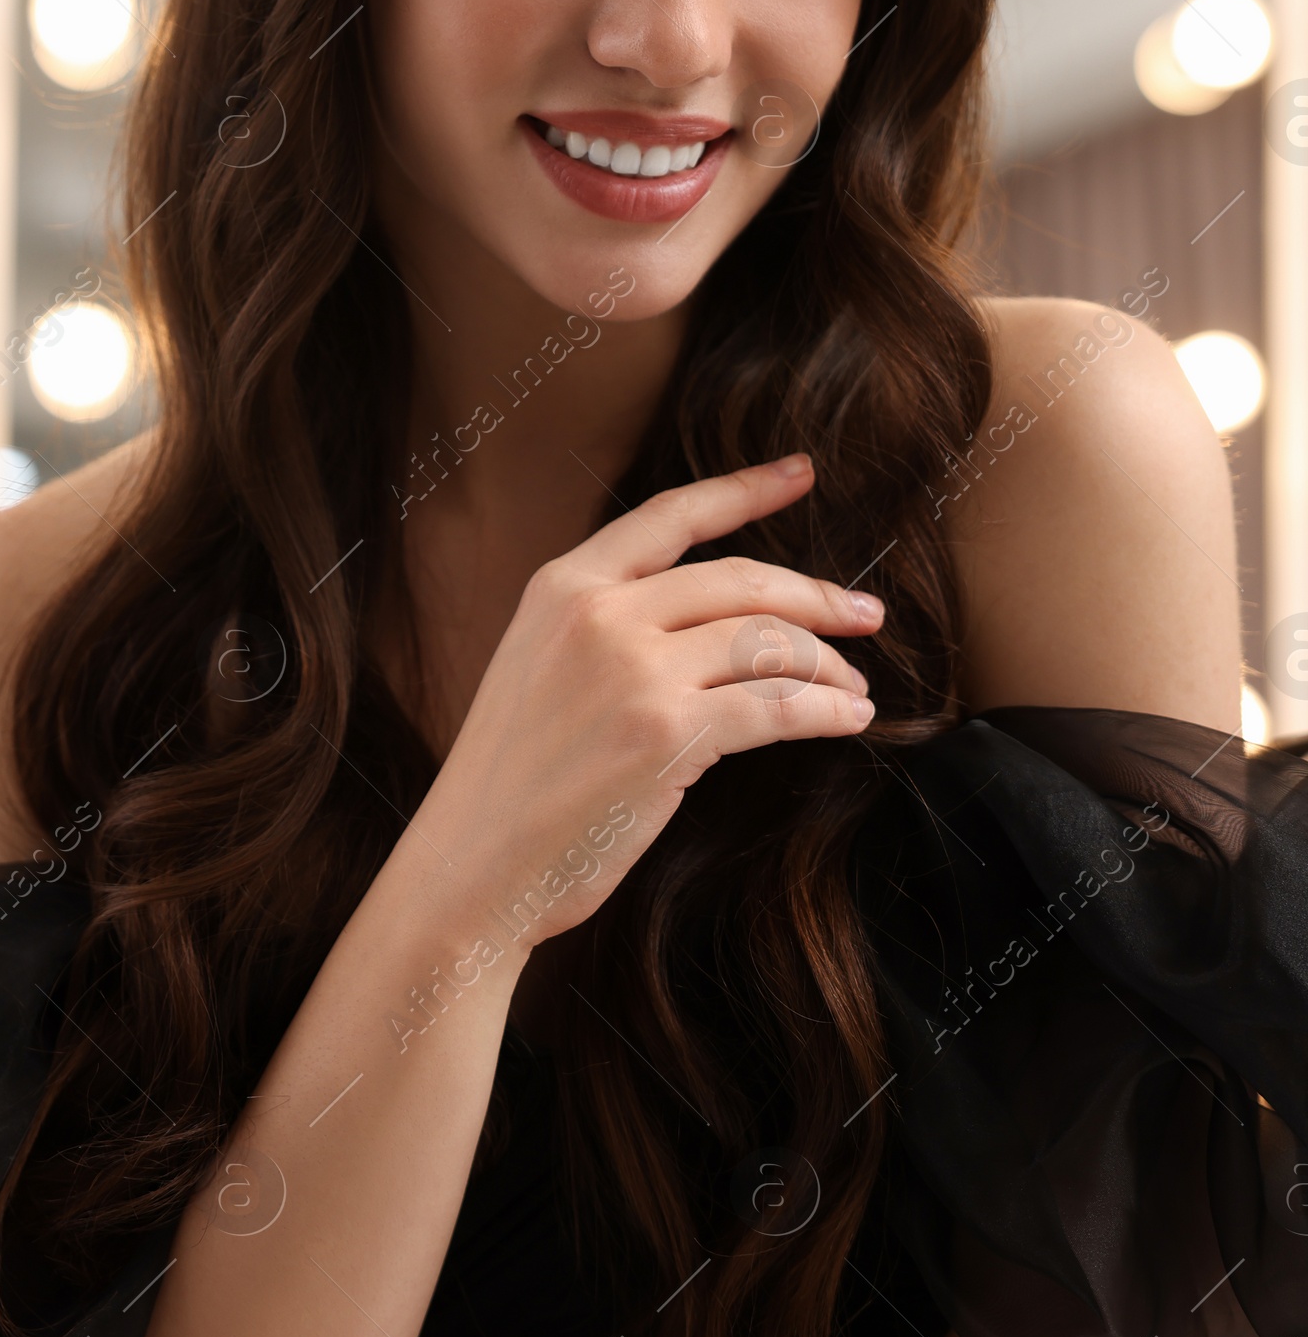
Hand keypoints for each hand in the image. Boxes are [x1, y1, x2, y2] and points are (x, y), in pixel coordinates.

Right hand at [413, 456, 881, 944]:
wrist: (472, 864)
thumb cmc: (509, 783)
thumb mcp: (537, 665)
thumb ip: (606, 625)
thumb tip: (707, 619)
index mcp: (563, 585)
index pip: (673, 516)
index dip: (746, 489)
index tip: (800, 472)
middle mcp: (601, 613)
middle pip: (742, 580)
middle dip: (819, 597)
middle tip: (865, 614)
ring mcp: (635, 671)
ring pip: (768, 642)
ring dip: (828, 665)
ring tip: (853, 688)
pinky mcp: (667, 733)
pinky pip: (777, 706)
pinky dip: (828, 710)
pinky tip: (849, 718)